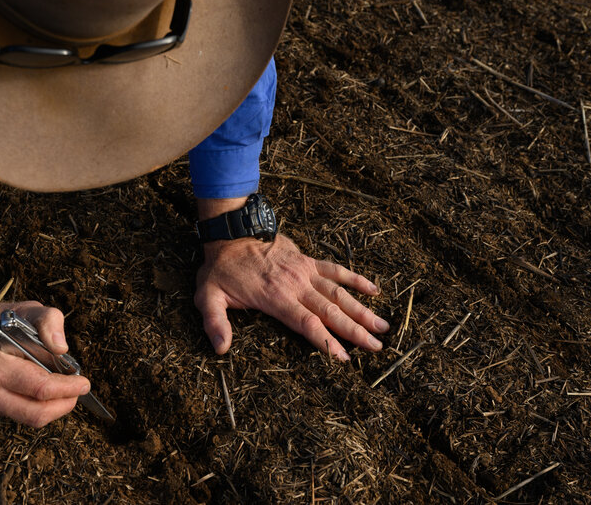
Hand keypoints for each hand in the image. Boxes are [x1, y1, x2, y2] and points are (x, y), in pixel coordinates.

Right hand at [0, 276, 89, 426]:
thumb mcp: (24, 308)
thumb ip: (49, 321)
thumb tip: (63, 348)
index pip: (40, 388)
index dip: (68, 389)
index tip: (84, 383)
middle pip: (36, 414)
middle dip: (64, 405)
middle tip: (77, 391)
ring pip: (27, 418)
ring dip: (50, 406)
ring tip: (60, 387)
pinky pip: (14, 414)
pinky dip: (31, 403)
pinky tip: (33, 386)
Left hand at [195, 234, 388, 359]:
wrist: (231, 232)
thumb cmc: (220, 269)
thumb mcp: (207, 296)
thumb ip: (215, 322)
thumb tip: (221, 348)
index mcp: (276, 298)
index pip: (307, 323)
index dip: (326, 341)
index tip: (345, 358)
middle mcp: (295, 285)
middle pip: (331, 311)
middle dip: (356, 331)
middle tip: (377, 347)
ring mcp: (305, 271)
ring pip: (339, 292)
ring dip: (362, 310)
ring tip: (383, 326)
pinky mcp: (307, 260)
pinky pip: (336, 269)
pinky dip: (356, 278)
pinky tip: (374, 290)